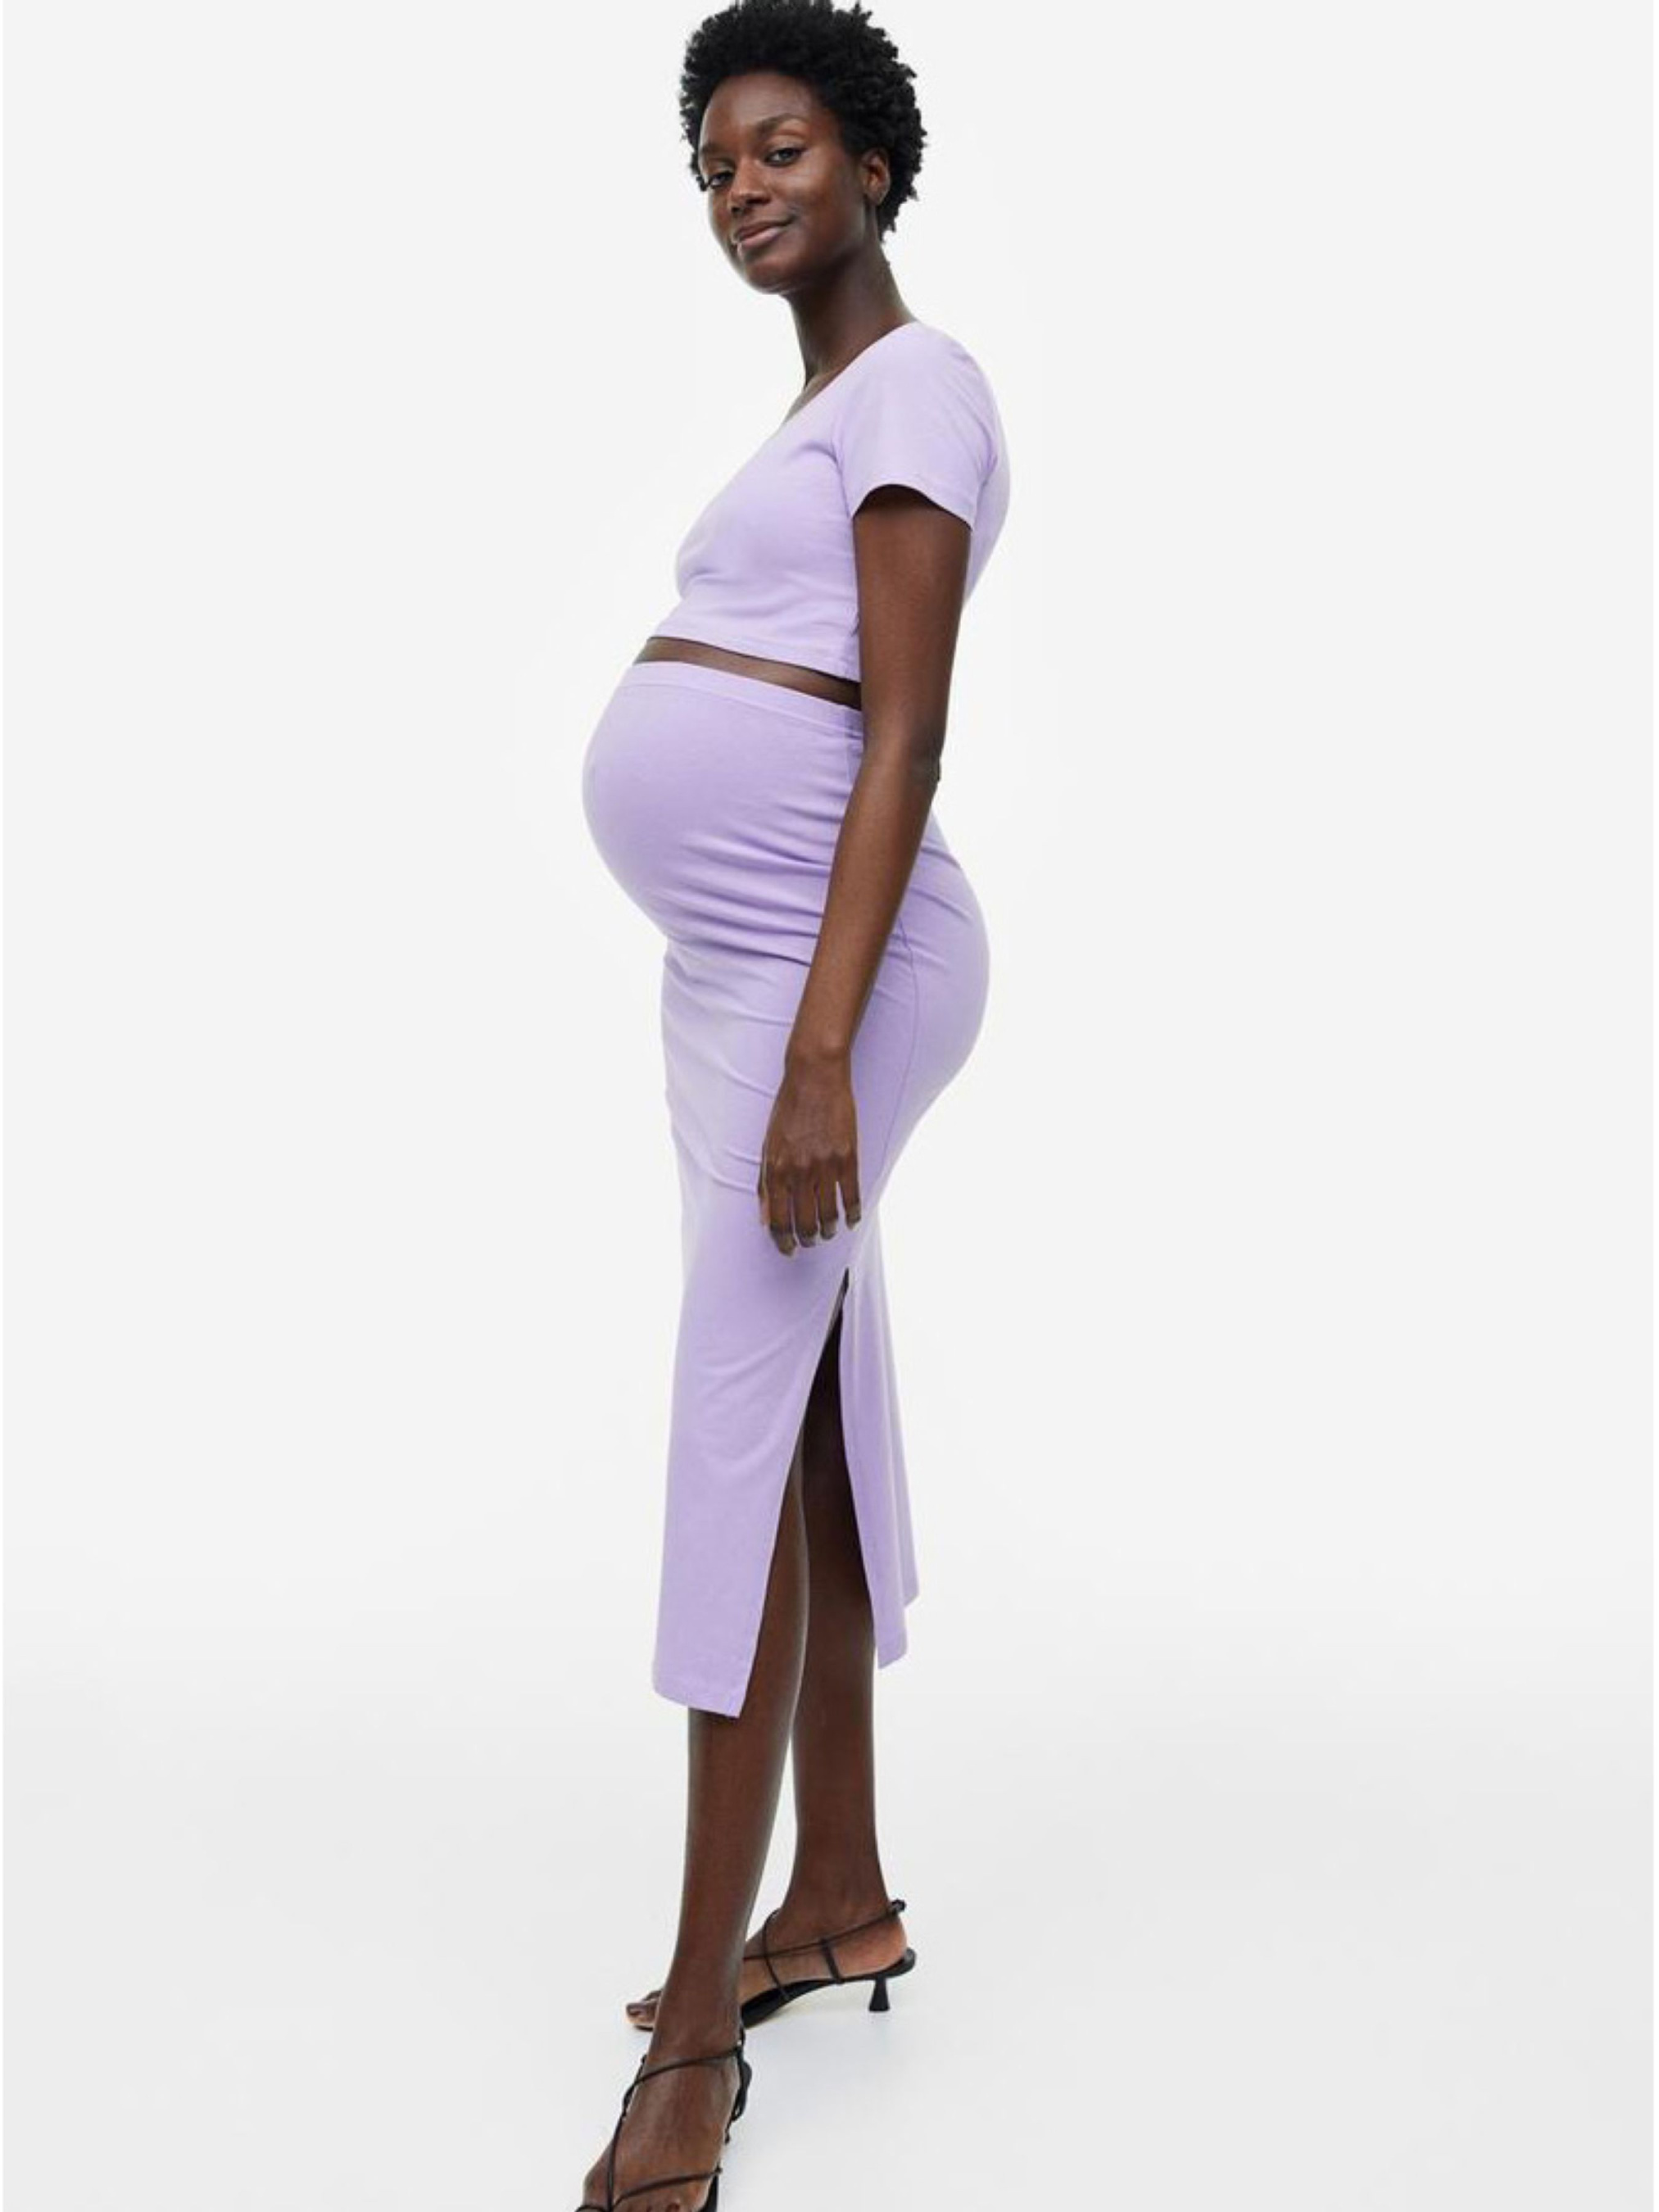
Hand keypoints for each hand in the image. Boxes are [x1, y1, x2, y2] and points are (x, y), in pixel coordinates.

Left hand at [757, 1049, 862, 1255]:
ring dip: (829, 1229)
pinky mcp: (848, 1157)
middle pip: (804, 1222)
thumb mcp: (767, 1144)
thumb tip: (764, 1217)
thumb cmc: (789, 1109)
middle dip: (807, 1238)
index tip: (788, 1250)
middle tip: (811, 1242)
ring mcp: (825, 1165)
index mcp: (777, 1169)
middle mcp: (800, 1171)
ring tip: (829, 1232)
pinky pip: (852, 1196)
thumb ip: (766, 1182)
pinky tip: (851, 1221)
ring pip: (829, 1214)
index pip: (778, 1220)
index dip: (783, 1240)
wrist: (815, 1076)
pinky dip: (852, 1214)